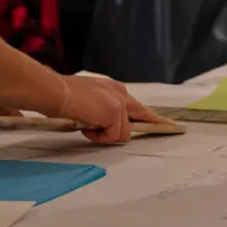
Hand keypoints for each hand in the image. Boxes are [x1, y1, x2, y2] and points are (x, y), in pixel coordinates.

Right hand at [58, 75, 175, 144]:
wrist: (58, 92)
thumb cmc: (66, 96)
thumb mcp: (89, 98)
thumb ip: (102, 107)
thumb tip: (103, 123)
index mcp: (114, 89)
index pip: (135, 105)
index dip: (147, 115)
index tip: (161, 121)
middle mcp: (120, 94)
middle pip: (141, 115)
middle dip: (148, 124)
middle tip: (168, 128)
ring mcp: (119, 103)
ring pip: (123, 133)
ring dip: (104, 136)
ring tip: (88, 126)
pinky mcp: (115, 114)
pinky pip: (113, 137)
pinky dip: (99, 138)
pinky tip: (87, 127)